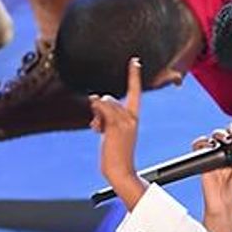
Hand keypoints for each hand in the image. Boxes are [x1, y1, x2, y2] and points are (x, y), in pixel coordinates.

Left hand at [91, 57, 146, 208]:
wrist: (120, 170)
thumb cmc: (115, 153)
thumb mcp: (111, 131)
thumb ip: (107, 116)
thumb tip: (96, 100)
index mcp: (133, 117)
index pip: (135, 92)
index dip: (134, 76)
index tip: (134, 61)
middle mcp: (132, 117)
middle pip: (110, 98)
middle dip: (99, 108)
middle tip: (98, 127)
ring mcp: (125, 121)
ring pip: (105, 102)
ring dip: (96, 114)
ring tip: (97, 130)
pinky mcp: (116, 126)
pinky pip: (102, 109)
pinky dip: (96, 114)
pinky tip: (96, 129)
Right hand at [195, 123, 231, 231]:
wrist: (223, 208)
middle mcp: (230, 153)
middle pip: (229, 133)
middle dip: (231, 129)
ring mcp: (217, 156)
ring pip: (215, 137)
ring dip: (219, 134)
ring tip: (223, 140)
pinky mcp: (205, 161)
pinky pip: (200, 147)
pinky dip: (201, 142)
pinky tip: (208, 145)